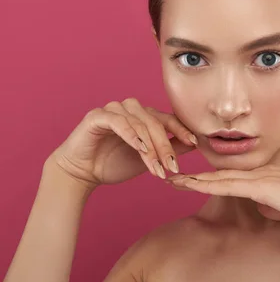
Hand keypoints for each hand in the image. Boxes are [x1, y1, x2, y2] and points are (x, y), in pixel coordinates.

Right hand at [48, 98, 197, 187]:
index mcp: (143, 115)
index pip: (168, 119)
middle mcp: (130, 108)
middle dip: (165, 147)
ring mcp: (114, 109)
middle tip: (172, 166)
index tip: (195, 143)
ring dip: (150, 147)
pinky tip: (140, 148)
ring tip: (156, 167)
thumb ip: (169, 148)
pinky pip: (119, 122)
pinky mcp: (97, 116)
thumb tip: (196, 144)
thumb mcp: (148, 158)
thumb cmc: (114, 163)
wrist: (82, 173)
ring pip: (140, 124)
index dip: (182, 130)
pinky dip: (131, 135)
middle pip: (155, 123)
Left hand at [166, 165, 279, 242]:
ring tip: (175, 180)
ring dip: (197, 179)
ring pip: (223, 178)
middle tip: (176, 176)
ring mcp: (265, 178)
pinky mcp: (265, 188)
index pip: (237, 177)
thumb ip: (275, 206)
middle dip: (200, 176)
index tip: (196, 181)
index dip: (215, 179)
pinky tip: (193, 186)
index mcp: (273, 177)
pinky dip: (209, 185)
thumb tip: (263, 206)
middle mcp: (266, 173)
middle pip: (225, 174)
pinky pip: (230, 186)